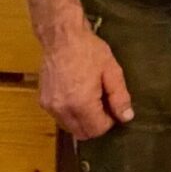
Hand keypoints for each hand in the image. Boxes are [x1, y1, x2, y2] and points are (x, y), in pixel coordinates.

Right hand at [38, 23, 133, 139]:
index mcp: (80, 103)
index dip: (109, 122)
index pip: (96, 130)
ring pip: (69, 127)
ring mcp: (49, 106)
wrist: (62, 38)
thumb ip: (120, 97)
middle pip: (81, 133)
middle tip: (104, 105)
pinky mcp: (43, 101)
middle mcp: (62, 109)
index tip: (113, 108)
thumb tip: (126, 117)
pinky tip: (79, 96)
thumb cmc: (89, 51)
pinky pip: (59, 118)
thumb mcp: (112, 71)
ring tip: (92, 99)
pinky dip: (71, 114)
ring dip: (83, 121)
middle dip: (96, 125)